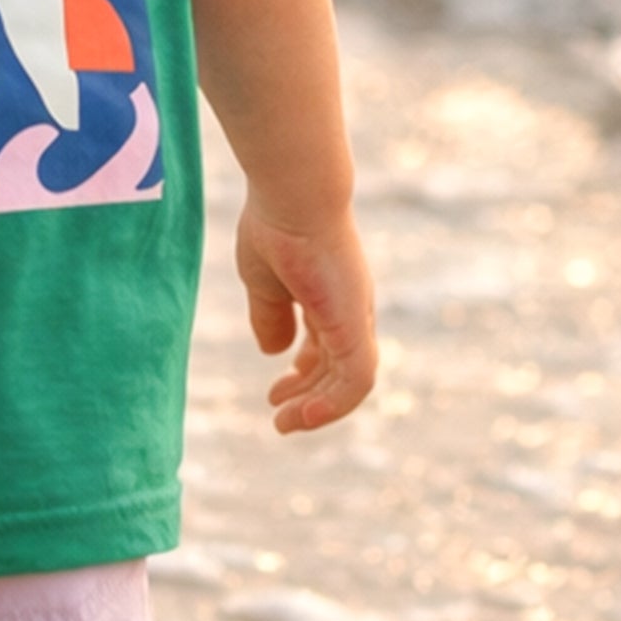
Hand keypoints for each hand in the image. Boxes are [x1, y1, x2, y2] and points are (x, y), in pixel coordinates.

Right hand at [236, 203, 377, 433]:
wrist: (293, 196)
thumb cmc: (275, 226)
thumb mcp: (264, 282)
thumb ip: (270, 315)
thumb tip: (273, 351)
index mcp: (331, 297)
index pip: (329, 349)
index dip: (306, 377)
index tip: (276, 394)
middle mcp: (350, 309)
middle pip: (339, 370)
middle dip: (310, 399)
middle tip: (280, 419)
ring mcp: (356, 316)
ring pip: (350, 382)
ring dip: (319, 409)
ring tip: (286, 424)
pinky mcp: (355, 324)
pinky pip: (356, 379)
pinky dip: (334, 403)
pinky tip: (304, 414)